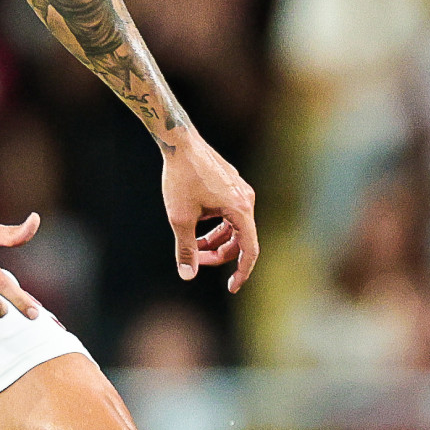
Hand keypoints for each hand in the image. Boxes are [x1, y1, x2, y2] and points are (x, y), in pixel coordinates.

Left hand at [161, 130, 257, 293]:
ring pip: (234, 227)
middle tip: (196, 261)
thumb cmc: (180, 179)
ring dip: (216, 241)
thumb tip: (187, 275)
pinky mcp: (231, 185)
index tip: (231, 287)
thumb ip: (186, 249)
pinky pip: (229, 213)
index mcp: (240, 209)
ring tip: (194, 248)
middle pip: (240, 240)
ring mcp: (240, 191)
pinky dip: (216, 226)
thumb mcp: (180, 219)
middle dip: (219, 255)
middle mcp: (246, 199)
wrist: (179, 142)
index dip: (242, 272)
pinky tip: (196, 226)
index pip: (249, 250)